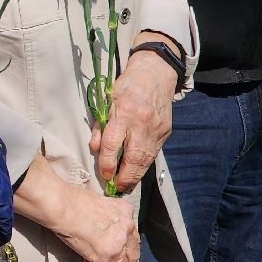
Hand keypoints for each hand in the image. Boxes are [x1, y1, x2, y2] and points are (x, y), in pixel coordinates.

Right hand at [14, 157, 137, 261]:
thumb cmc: (73, 200)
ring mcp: (117, 246)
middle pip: (132, 255)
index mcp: (126, 213)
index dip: (128, 248)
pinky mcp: (105, 258)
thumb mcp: (100, 202)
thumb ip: (109, 218)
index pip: (133, 237)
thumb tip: (103, 231)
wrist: (62, 206)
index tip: (124, 255)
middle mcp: (126, 230)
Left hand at [92, 36, 175, 192]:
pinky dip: (144, 165)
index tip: (105, 174)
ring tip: (126, 185)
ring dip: (135, 175)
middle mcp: (142, 123)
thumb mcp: (107, 100)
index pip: (114, 143)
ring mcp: (156, 129)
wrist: (155, 74)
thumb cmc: (126, 86)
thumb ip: (101, 125)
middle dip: (125, 176)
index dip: (108, 162)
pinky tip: (136, 172)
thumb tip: (96, 148)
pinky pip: (153, 153)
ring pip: (146, 159)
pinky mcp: (165, 132)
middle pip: (134, 157)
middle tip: (117, 187)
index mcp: (124, 112)